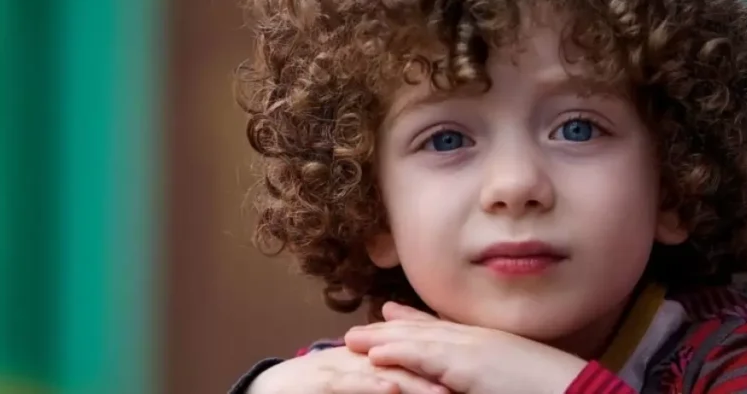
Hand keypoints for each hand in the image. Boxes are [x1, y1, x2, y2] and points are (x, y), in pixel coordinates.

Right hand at [248, 345, 450, 393]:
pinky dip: (370, 385)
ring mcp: (339, 368)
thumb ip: (384, 380)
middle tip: (469, 387)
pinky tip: (391, 389)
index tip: (477, 379)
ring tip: (442, 393)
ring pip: (382, 372)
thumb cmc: (317, 390)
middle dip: (437, 373)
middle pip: (405, 361)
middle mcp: (359, 358)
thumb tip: (410, 386)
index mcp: (372, 358)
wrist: (269, 391)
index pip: (413, 356)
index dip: (444, 365)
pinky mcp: (319, 382)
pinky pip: (348, 383)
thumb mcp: (356, 383)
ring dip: (413, 382)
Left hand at [343, 302, 588, 393]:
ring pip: (418, 342)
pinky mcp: (470, 366)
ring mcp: (473, 350)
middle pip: (422, 333)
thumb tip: (463, 376)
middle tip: (352, 333)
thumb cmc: (546, 388)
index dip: (408, 326)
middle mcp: (476, 341)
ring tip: (351, 342)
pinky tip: (377, 356)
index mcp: (485, 344)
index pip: (440, 331)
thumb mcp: (507, 372)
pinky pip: (428, 358)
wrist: (574, 390)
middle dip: (386, 333)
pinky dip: (401, 354)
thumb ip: (479, 369)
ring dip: (383, 342)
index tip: (382, 319)